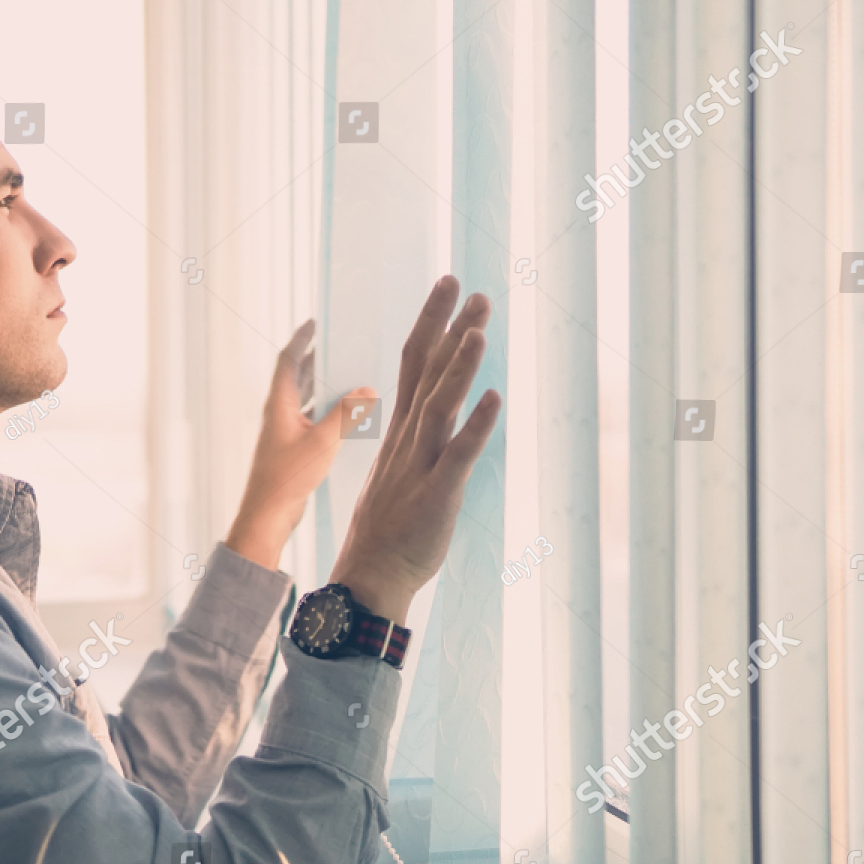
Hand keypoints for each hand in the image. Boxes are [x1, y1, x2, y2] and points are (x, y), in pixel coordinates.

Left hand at [225, 320, 374, 569]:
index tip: (314, 323)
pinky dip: (324, 410)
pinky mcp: (290, 449)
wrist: (268, 516)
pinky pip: (309, 419)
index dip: (301, 339)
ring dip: (320, 385)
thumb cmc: (288, 479)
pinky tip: (343, 414)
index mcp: (278, 405)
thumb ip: (345, 414)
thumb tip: (366, 390)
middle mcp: (278, 414)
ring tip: (344, 373)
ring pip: (302, 399)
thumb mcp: (323, 443)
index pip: (288, 360)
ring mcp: (283, 432)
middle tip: (336, 345)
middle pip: (295, 377)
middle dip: (314, 359)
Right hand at [329, 276, 500, 624]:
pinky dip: (476, 426)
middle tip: (469, 288)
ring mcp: (420, 464)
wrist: (370, 574)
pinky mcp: (436, 494)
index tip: (447, 288)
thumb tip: (434, 410)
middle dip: (448, 329)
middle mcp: (408, 439)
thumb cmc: (388, 528)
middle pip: (426, 373)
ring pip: (440, 406)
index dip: (431, 323)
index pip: (414, 364)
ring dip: (460, 367)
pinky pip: (458, 455)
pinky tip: (493, 398)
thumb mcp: (397, 471)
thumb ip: (415, 437)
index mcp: (400, 431)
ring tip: (478, 330)